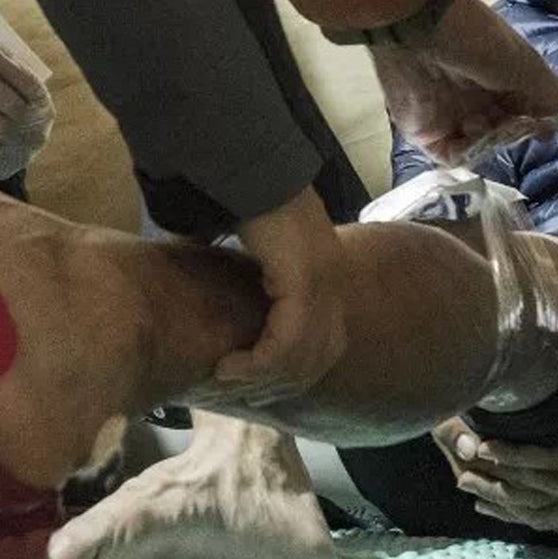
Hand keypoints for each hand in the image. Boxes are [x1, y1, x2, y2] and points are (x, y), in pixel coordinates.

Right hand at [216, 187, 347, 390]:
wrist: (255, 166)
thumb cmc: (248, 197)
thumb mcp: (259, 247)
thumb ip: (253, 275)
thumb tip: (223, 291)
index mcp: (329, 275)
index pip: (327, 341)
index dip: (297, 369)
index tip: (260, 382)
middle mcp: (334, 282)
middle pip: (322, 356)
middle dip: (282, 381)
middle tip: (245, 392)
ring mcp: (324, 282)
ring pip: (305, 356)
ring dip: (265, 376)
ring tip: (231, 377)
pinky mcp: (305, 281)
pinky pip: (288, 340)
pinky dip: (260, 361)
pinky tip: (232, 364)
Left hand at [371, 0, 557, 164]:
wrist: (420, 28)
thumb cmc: (480, 41)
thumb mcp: (526, 64)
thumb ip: (549, 95)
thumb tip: (557, 123)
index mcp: (501, 78)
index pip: (526, 111)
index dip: (536, 122)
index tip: (542, 127)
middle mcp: (478, 97)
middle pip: (505, 132)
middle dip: (513, 132)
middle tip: (512, 122)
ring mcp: (452, 115)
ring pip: (482, 147)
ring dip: (491, 141)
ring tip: (484, 121)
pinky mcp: (426, 132)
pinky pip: (452, 157)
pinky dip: (466, 154)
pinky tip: (470, 136)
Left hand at [435, 387, 557, 531]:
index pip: (548, 462)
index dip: (513, 455)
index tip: (480, 445)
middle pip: (538, 489)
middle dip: (498, 480)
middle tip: (459, 469)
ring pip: (545, 508)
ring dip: (506, 502)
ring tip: (469, 491)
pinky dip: (530, 515)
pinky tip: (506, 513)